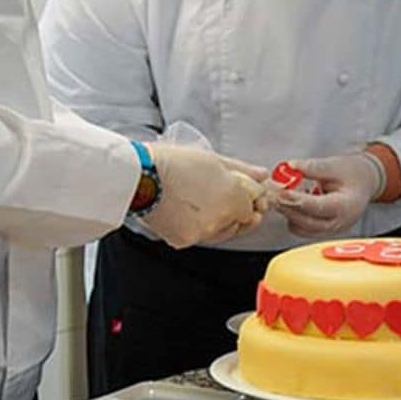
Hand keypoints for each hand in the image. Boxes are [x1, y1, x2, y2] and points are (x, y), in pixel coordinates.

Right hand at [139, 144, 269, 248]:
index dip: (253, 195)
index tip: (245, 190)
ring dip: (218, 218)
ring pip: (222, 230)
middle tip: (219, 194)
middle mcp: (222, 218)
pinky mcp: (184, 240)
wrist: (139, 177)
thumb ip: (241, 169)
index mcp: (233, 196)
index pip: (256, 203)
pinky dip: (196, 226)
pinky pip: (200, 236)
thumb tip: (261, 175)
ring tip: (199, 199)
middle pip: (242, 220)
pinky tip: (186, 208)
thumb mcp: (211, 159)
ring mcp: (203, 232)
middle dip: (237, 208)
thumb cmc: (170, 163)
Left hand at [276, 153, 385, 235]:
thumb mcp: (335, 164)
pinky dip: (293, 218)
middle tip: (272, 194)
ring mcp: (332, 229)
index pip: (319, 207)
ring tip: (279, 196)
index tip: (281, 192)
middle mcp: (340, 222)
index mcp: (347, 205)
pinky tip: (290, 202)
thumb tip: (290, 166)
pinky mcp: (323, 230)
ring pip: (302, 229)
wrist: (363, 183)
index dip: (298, 200)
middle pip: (308, 222)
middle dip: (288, 208)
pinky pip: (302, 229)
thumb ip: (313, 167)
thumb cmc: (352, 173)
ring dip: (288, 214)